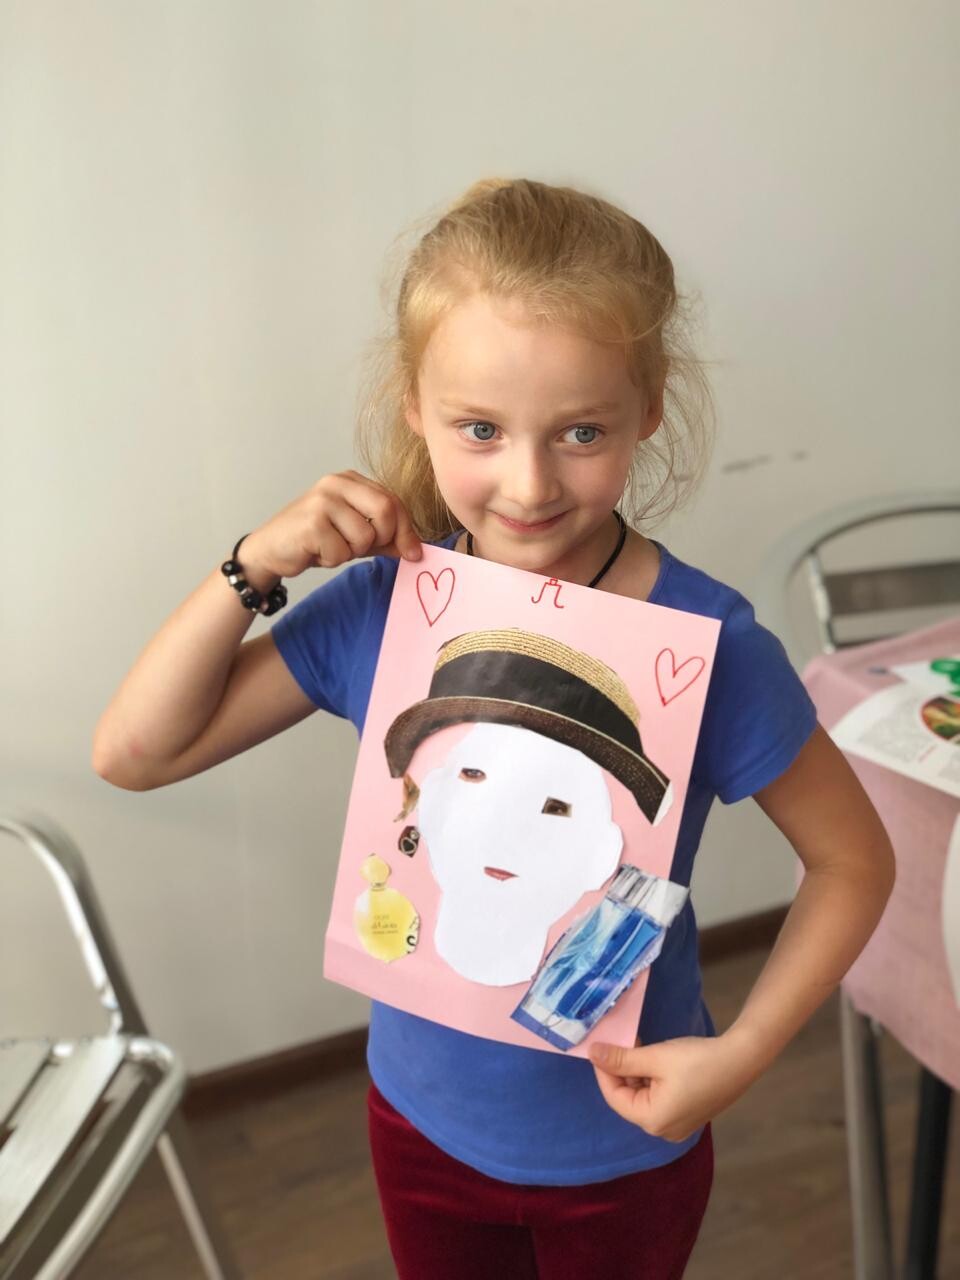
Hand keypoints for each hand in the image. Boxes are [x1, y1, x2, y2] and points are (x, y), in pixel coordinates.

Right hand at [241, 470, 422, 580]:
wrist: (271, 549)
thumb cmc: (314, 540)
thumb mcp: (355, 536)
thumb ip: (385, 538)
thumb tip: (416, 550)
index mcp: (350, 480)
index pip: (393, 501)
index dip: (407, 530)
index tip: (414, 553)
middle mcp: (336, 483)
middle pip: (386, 511)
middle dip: (382, 538)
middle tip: (361, 547)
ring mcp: (323, 500)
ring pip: (365, 536)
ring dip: (351, 552)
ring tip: (331, 546)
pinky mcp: (312, 522)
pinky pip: (342, 552)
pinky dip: (333, 560)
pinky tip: (317, 551)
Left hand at [588, 1029, 762, 1142]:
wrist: (741, 1060)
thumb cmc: (696, 1060)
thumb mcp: (655, 1057)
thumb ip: (621, 1058)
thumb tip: (592, 1053)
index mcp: (653, 1121)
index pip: (614, 1097)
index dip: (603, 1071)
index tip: (599, 1046)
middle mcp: (663, 1131)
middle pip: (629, 1099)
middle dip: (622, 1070)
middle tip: (620, 1042)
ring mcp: (678, 1125)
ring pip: (644, 1097)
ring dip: (637, 1072)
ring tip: (637, 1045)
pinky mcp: (688, 1115)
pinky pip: (659, 1098)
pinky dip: (652, 1079)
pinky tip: (654, 1058)